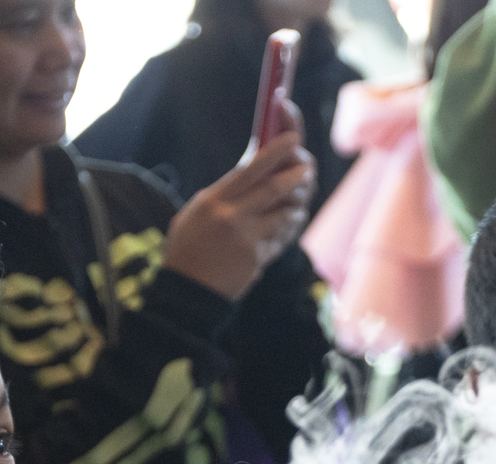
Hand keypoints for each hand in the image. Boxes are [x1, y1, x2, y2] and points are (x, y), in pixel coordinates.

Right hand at [162, 130, 315, 300]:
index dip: (275, 151)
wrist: (188, 291)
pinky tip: (287, 228)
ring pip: (283, 215)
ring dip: (295, 208)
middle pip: (273, 188)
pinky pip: (280, 239)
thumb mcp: (196, 214)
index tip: (293, 139)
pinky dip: (287, 231)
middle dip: (296, 175)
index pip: (250, 168)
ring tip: (297, 206)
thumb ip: (223, 196)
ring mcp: (245, 238)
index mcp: (214, 200)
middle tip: (307, 169)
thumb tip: (249, 175)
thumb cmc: (188, 249)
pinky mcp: (256, 259)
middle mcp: (231, 216)